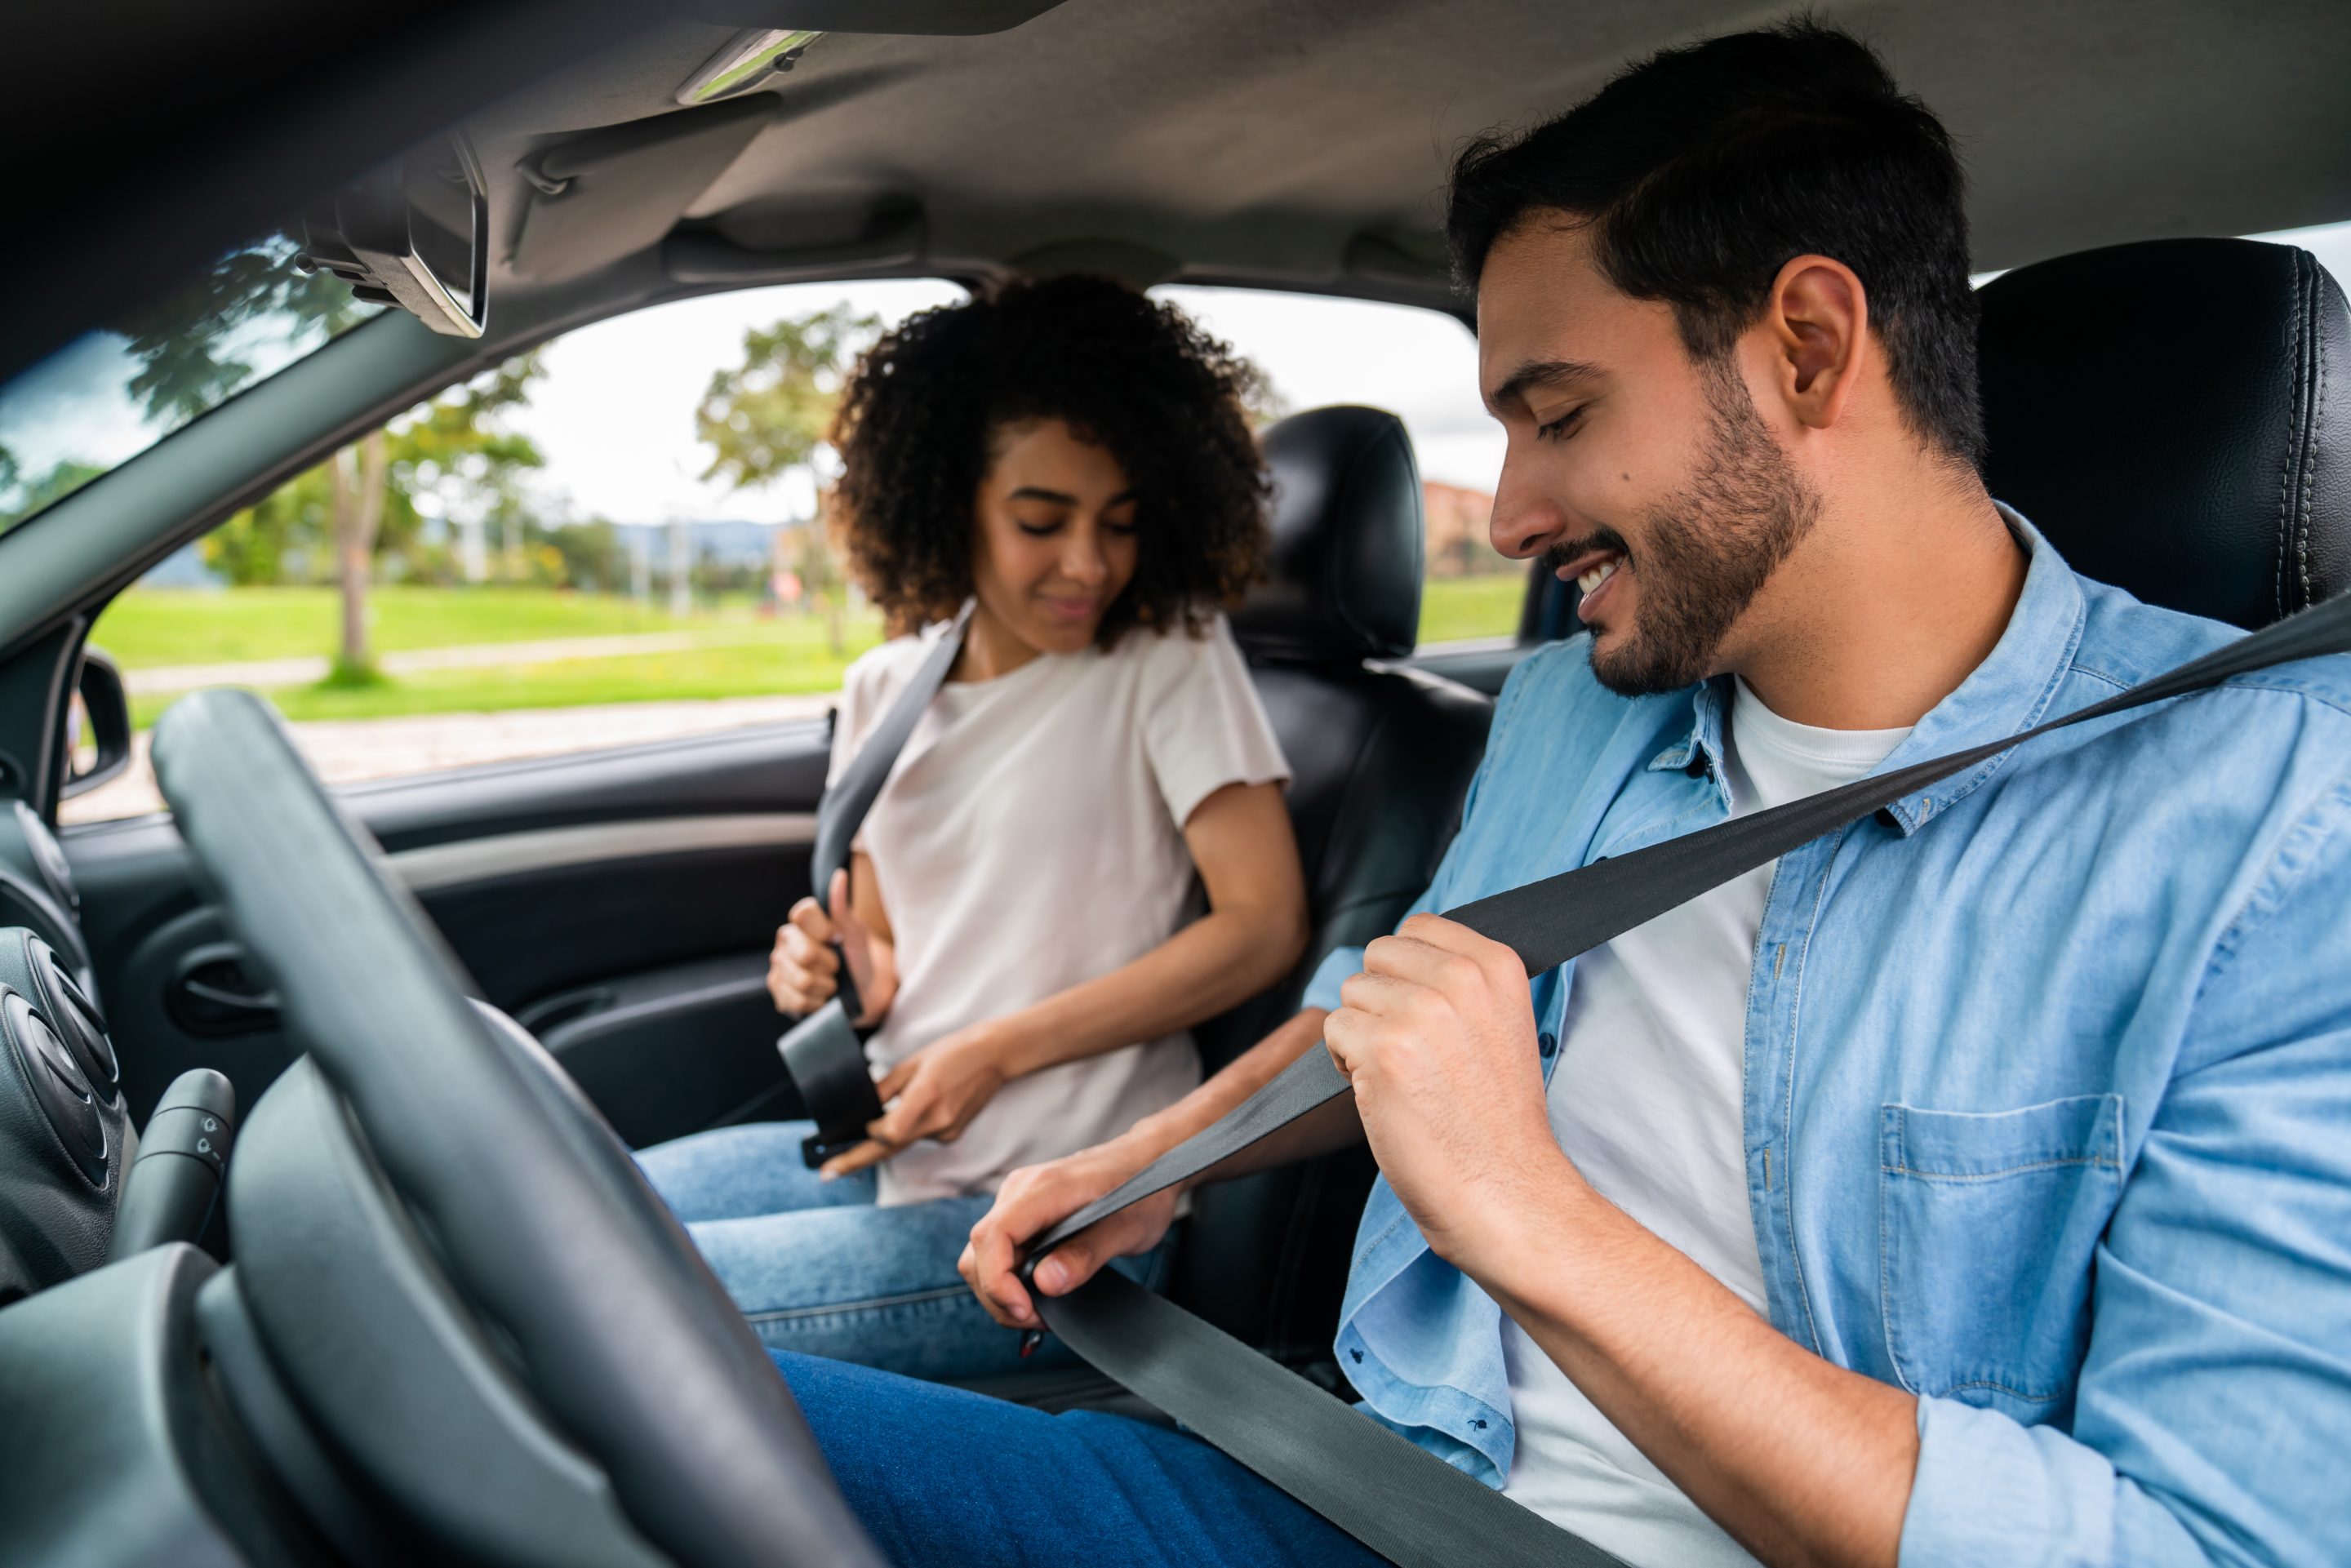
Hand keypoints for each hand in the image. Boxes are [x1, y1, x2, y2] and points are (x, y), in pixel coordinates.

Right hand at [768, 869, 891, 1023]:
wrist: (862, 991)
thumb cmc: (858, 957)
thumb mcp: (854, 932)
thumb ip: (841, 907)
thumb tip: (839, 875)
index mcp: (802, 921)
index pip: (802, 914)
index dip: (823, 930)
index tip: (836, 938)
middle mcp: (785, 941)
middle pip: (804, 954)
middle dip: (829, 965)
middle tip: (837, 967)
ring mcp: (778, 967)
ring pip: (802, 980)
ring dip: (826, 986)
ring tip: (831, 984)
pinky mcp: (778, 993)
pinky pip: (797, 1000)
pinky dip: (817, 1002)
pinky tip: (822, 997)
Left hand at [817, 1023, 1013, 1177]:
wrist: (993, 1057)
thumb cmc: (951, 1053)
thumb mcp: (911, 1064)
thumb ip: (884, 1088)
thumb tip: (860, 1108)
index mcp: (925, 1097)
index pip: (888, 1132)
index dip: (868, 1132)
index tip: (854, 1127)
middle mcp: (937, 1121)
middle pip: (888, 1148)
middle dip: (855, 1161)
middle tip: (826, 1173)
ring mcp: (947, 1132)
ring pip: (905, 1140)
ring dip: (892, 1133)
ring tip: (907, 1103)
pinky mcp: (952, 1135)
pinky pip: (921, 1136)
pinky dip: (912, 1127)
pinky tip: (927, 1104)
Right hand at [959, 1139, 1180, 1329]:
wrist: (1148, 1163)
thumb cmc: (1143, 1190)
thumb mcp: (1127, 1228)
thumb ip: (1087, 1254)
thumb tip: (1045, 1284)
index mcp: (1043, 1189)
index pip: (992, 1236)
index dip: (997, 1281)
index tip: (1026, 1310)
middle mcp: (1020, 1190)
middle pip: (980, 1251)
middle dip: (1000, 1296)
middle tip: (1041, 1319)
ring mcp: (1017, 1200)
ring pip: (982, 1255)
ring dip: (1002, 1291)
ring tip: (1042, 1310)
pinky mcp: (1021, 1212)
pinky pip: (998, 1250)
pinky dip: (1010, 1279)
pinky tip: (1039, 1292)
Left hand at [1323, 912, 1572, 1268]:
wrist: (1506, 1191)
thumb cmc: (1495, 1121)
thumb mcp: (1501, 1024)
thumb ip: (1458, 981)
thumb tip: (1399, 957)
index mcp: (1497, 965)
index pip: (1419, 927)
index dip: (1407, 972)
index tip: (1427, 1016)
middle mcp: (1461, 979)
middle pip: (1378, 955)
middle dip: (1381, 999)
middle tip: (1412, 1052)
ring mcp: (1421, 1013)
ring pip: (1352, 993)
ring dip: (1362, 1034)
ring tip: (1403, 1077)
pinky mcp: (1384, 1051)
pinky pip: (1334, 1031)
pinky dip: (1345, 1064)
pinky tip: (1383, 1094)